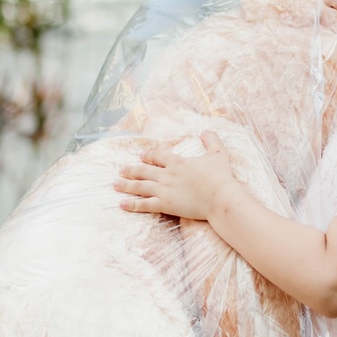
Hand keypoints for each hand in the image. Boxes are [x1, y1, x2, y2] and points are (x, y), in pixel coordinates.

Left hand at [115, 131, 235, 220]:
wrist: (220, 197)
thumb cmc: (220, 177)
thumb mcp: (218, 154)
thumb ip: (212, 141)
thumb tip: (206, 131)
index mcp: (178, 162)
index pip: (158, 156)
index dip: (149, 155)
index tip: (141, 155)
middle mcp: (167, 175)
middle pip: (144, 171)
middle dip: (132, 170)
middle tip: (121, 170)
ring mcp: (164, 190)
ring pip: (140, 187)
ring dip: (126, 185)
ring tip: (115, 184)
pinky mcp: (165, 205)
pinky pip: (144, 204)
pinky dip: (132, 205)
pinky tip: (121, 204)